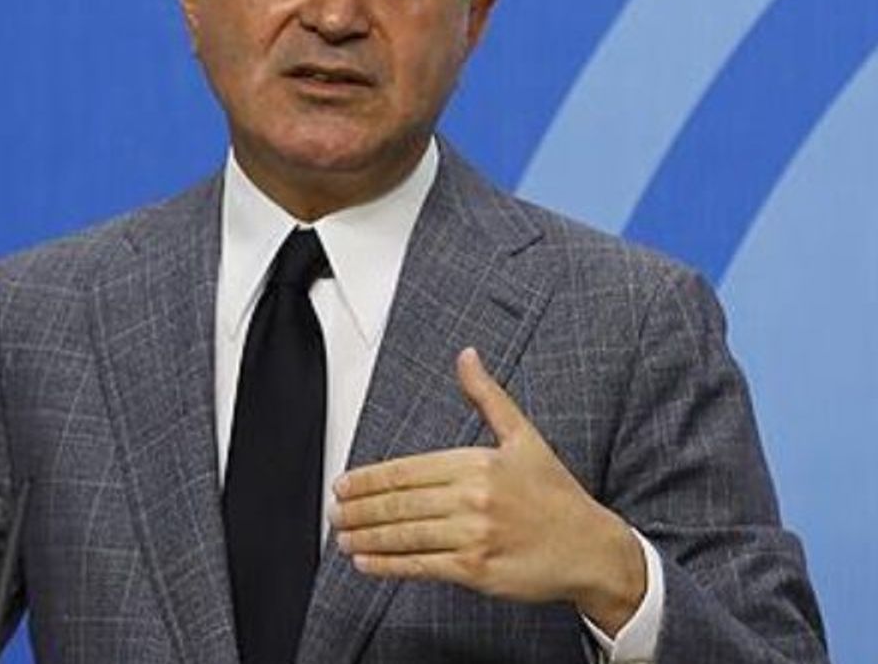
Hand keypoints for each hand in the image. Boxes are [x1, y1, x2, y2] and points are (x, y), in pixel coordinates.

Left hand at [330, 348, 645, 633]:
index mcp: (478, 463)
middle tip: (334, 512)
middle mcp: (473, 498)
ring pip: (405, 534)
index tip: (343, 485)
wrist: (592, 549)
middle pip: (399, 502)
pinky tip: (366, 563)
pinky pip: (421, 565)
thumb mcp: (525, 437)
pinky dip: (388, 564)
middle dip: (359, 509)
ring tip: (342, 536)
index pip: (407, 470)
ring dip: (366, 537)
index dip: (368, 479)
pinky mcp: (476, 570)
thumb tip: (466, 356)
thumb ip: (488, 397)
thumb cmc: (556, 496)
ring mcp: (474, 535)